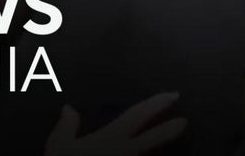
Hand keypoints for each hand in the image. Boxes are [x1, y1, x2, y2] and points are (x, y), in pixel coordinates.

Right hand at [45, 93, 186, 155]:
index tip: (174, 96)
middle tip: (186, 122)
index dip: (157, 104)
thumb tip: (68, 108)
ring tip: (164, 141)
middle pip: (154, 139)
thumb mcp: (58, 146)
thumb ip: (67, 126)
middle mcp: (125, 153)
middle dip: (170, 130)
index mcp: (111, 138)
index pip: (138, 116)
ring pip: (146, 155)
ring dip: (155, 149)